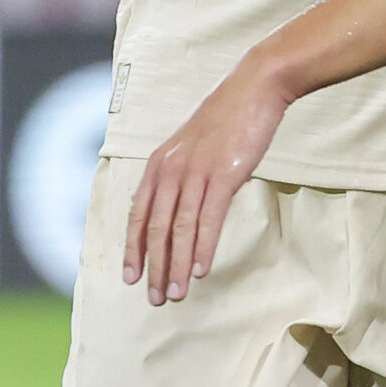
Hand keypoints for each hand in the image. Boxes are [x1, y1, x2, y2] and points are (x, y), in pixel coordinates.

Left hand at [122, 58, 290, 304]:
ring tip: (177, 294)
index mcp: (160, 163)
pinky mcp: (223, 174)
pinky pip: (208, 218)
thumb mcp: (193, 146)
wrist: (254, 88)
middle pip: (157, 228)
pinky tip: (200, 269)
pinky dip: (202, 247)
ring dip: (177, 266)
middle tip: (155, 298)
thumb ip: (182, 175)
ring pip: (180, 229)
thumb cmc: (226, 118)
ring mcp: (196, 171)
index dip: (133, 249)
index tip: (131, 277)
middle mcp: (172, 169)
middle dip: (154, 267)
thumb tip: (181, 209)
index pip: (138, 214)